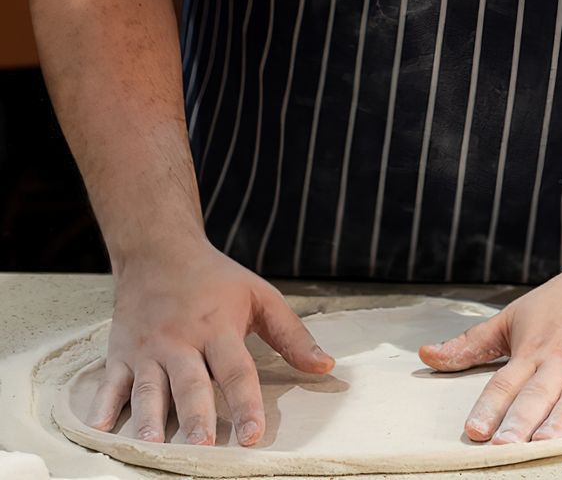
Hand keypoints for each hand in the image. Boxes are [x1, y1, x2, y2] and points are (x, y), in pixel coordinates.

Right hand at [88, 236, 334, 446]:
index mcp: (217, 327)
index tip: (252, 436)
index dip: (246, 403)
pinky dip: (102, 405)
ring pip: (148, 388)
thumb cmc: (215, 279)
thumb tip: (326, 367)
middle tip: (201, 447)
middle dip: (196, 415)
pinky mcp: (120, 353)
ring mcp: (147, 348)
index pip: (235, 369)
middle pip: (190, 382)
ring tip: (152, 445)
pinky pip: (110, 382)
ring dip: (149, 418)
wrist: (158, 250)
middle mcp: (180, 340)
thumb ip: (292, 334)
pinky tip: (99, 427)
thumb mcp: (259, 296)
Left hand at [417, 266, 561, 443]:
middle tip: (506, 446)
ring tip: (546, 443)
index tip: (474, 431)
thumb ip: (472, 342)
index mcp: (534, 348)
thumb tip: (427, 356)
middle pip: (540, 393)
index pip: (506, 381)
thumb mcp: (514, 315)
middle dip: (522, 421)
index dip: (489, 407)